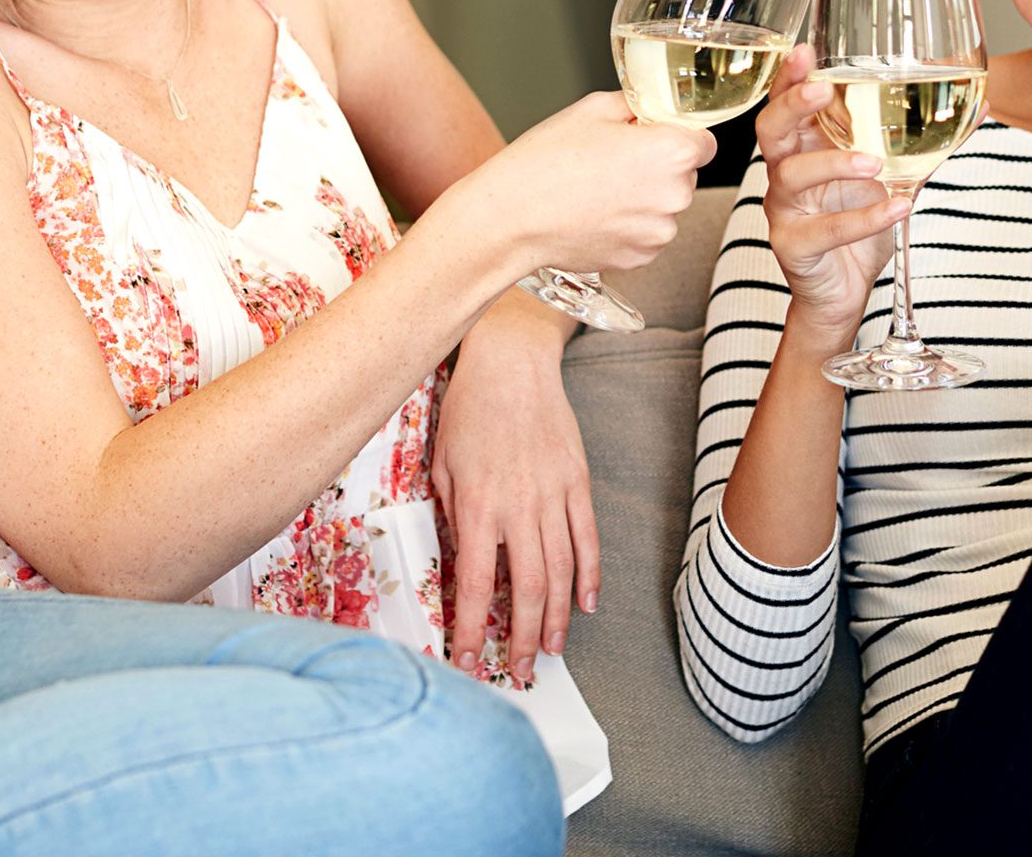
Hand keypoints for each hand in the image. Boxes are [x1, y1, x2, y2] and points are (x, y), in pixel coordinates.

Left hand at [433, 300, 596, 684]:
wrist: (512, 362)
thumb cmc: (468, 411)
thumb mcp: (441, 465)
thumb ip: (452, 517)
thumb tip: (462, 562)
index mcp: (478, 506)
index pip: (477, 585)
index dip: (474, 629)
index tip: (470, 661)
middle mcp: (520, 507)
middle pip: (528, 589)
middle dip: (524, 637)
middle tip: (521, 669)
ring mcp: (555, 495)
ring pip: (561, 571)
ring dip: (558, 617)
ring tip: (553, 650)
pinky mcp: (578, 482)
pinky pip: (587, 538)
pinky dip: (590, 575)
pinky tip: (586, 603)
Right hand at [451, 91, 715, 275]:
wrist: (510, 218)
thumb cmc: (546, 162)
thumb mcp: (592, 110)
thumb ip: (636, 104)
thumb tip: (649, 108)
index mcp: (671, 152)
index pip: (704, 141)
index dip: (678, 135)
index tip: (653, 136)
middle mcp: (675, 196)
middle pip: (684, 174)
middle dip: (658, 165)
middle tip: (612, 160)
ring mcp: (658, 232)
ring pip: (664, 206)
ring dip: (643, 197)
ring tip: (597, 189)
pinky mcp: (641, 258)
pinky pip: (646, 233)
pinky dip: (628, 224)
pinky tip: (594, 213)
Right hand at [754, 46, 908, 350]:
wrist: (842, 293)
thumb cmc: (857, 226)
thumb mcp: (892, 177)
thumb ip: (923, 143)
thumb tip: (982, 107)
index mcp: (803, 148)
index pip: (786, 103)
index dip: (791, 76)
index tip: (806, 50)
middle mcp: (785, 174)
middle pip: (771, 129)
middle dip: (793, 104)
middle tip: (823, 90)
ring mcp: (785, 211)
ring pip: (793, 176)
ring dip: (834, 162)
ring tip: (874, 163)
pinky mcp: (794, 247)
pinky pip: (825, 229)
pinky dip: (864, 219)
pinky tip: (897, 208)